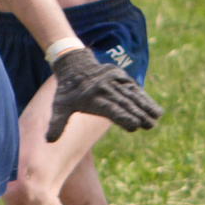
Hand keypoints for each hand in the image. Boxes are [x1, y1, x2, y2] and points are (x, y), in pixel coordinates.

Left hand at [47, 46, 162, 138]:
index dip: (123, 117)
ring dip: (145, 106)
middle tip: (150, 125)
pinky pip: (135, 89)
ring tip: (157, 117)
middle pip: (125, 103)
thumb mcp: (59, 106)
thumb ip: (56, 123)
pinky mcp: (121, 77)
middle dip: (138, 114)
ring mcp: (114, 81)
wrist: (74, 64)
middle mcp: (105, 88)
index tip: (134, 126)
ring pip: (133, 95)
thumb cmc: (67, 91)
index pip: (110, 109)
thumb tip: (48, 140)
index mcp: (92, 98)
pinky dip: (145, 98)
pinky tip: (155, 109)